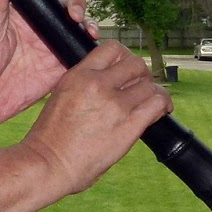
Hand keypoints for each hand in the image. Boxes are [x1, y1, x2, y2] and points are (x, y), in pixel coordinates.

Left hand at [0, 0, 97, 127]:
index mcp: (21, 15)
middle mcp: (39, 28)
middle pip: (66, 7)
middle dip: (76, 5)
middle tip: (74, 15)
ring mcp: (50, 49)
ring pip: (76, 30)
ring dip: (88, 26)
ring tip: (89, 31)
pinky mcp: (56, 70)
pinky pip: (78, 58)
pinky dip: (89, 53)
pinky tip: (93, 51)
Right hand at [20, 41, 172, 194]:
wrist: (48, 163)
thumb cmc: (50, 137)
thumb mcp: (61, 95)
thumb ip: (83, 83)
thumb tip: (105, 80)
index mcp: (79, 74)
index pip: (112, 48)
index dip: (124, 57)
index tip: (126, 69)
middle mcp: (98, 84)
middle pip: (135, 64)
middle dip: (141, 74)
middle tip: (140, 87)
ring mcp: (115, 105)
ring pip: (149, 85)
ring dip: (153, 92)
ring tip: (152, 101)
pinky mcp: (129, 126)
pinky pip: (156, 104)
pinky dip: (163, 105)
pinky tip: (162, 111)